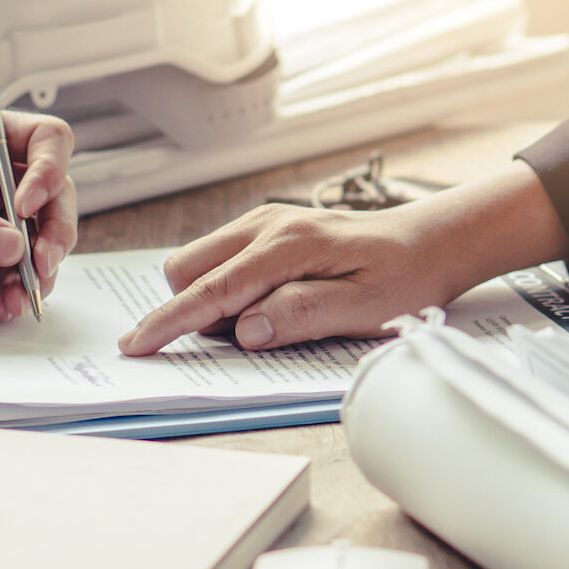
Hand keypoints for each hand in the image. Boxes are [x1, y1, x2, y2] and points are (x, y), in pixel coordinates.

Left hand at [0, 105, 77, 320]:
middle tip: (43, 260)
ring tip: (24, 292)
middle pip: (52, 196)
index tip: (30, 205)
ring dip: (41, 268)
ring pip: (37, 240)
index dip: (50, 170)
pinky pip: (9, 276)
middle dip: (55, 229)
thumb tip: (9, 242)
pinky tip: (5, 306)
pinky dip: (16, 292)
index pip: (41, 141)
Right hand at [116, 161, 568, 354]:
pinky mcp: (269, 227)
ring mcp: (266, 222)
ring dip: (211, 298)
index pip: (212, 290)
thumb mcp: (364, 309)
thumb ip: (300, 315)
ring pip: (201, 261)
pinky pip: (224, 257)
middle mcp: (268, 225)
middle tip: (241, 339)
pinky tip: (267, 303)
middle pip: (189, 268)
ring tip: (265, 321)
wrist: (433, 241)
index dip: (170, 322)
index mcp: (288, 246)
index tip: (135, 347)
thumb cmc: (405, 278)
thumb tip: (243, 330)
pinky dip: (227, 286)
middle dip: (191, 309)